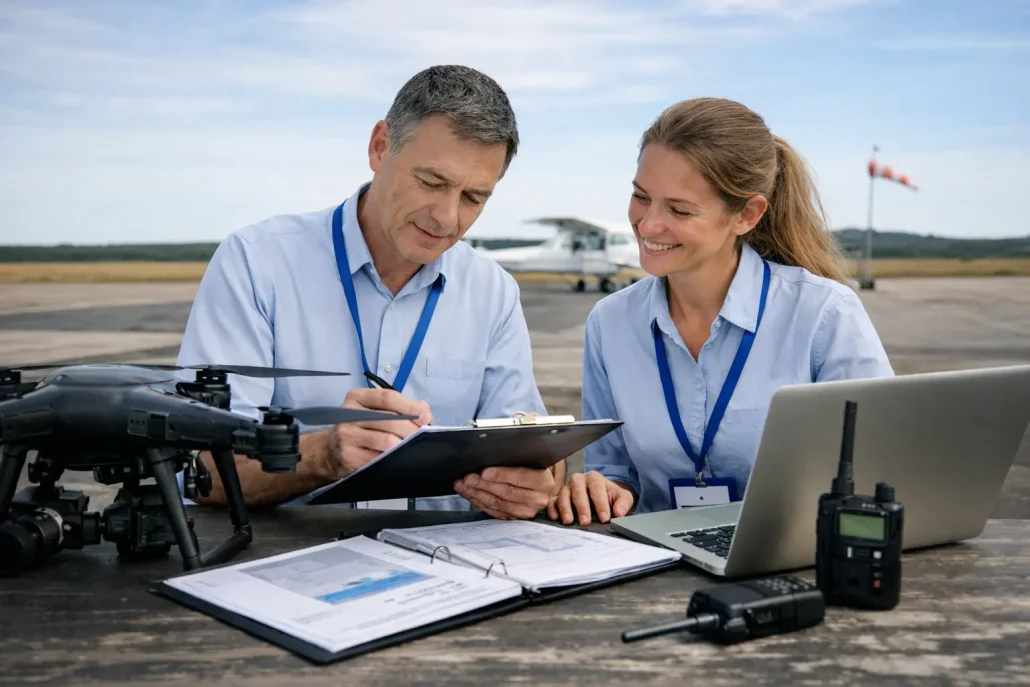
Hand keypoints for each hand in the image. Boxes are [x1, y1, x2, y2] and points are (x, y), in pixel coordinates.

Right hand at [298, 387, 431, 480]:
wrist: (329, 452)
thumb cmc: (359, 429)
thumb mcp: (375, 412)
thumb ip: (400, 408)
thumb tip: (425, 411)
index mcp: (358, 397)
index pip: (388, 397)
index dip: (411, 407)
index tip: (426, 417)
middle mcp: (349, 412)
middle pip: (390, 419)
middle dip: (412, 428)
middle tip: (423, 436)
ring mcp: (347, 434)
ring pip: (386, 439)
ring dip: (404, 445)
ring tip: (411, 447)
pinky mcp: (348, 455)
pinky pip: (378, 457)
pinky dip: (392, 458)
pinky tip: (397, 459)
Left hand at [454, 466, 554, 519]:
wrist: (540, 483)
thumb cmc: (533, 467)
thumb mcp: (530, 458)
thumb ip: (515, 458)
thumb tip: (491, 455)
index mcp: (543, 481)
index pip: (521, 477)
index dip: (501, 475)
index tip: (484, 472)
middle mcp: (537, 498)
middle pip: (507, 492)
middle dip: (483, 485)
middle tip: (468, 478)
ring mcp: (527, 510)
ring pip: (498, 504)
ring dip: (477, 494)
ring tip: (463, 486)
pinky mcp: (516, 518)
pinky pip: (495, 511)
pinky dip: (480, 502)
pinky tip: (470, 494)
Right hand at [548, 471, 633, 524]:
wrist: (602, 498)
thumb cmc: (611, 497)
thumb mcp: (623, 498)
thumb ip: (623, 503)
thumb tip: (618, 513)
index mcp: (595, 478)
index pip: (597, 488)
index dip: (601, 503)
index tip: (604, 518)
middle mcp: (578, 480)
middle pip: (578, 490)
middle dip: (582, 506)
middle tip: (585, 522)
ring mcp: (566, 488)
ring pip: (563, 494)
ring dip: (565, 508)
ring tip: (569, 521)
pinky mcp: (557, 497)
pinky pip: (552, 501)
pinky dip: (552, 509)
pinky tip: (555, 517)